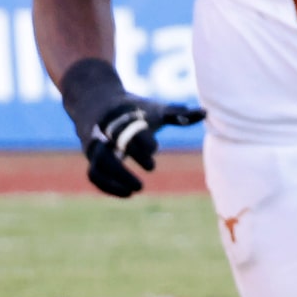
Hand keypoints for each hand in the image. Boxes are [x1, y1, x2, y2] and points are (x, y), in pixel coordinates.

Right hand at [78, 89, 206, 197]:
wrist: (95, 102)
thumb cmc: (132, 109)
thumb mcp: (153, 108)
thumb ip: (177, 114)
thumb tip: (206, 113)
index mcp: (123, 115)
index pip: (131, 128)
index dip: (143, 140)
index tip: (155, 149)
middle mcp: (107, 130)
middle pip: (115, 143)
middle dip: (133, 155)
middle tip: (152, 168)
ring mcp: (96, 144)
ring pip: (100, 162)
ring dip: (117, 178)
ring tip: (137, 189)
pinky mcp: (90, 158)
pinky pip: (94, 175)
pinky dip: (108, 187)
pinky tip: (127, 194)